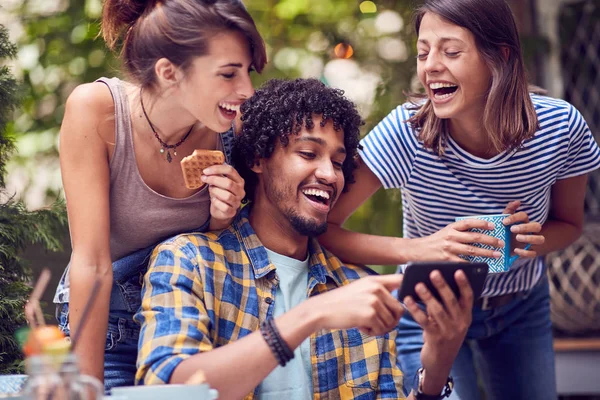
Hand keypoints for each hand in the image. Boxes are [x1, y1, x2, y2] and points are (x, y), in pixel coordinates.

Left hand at [202, 164, 244, 222]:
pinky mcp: (232, 212)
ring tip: (211, 190)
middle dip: (214, 180)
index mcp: (239, 180)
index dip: (217, 169)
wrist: (220, 210)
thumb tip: (207, 168)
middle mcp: (241, 191)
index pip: (230, 170)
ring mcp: (237, 202)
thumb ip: (216, 174)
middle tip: (204, 178)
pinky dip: (216, 202)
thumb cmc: (220, 193)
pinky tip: (213, 200)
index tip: (205, 171)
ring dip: (215, 191)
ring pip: (227, 195)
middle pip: (228, 183)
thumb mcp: (219, 182)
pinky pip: (224, 207)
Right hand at [310, 275, 404, 335]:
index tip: (407, 300)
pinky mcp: (370, 314)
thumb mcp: (360, 289)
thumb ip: (379, 291)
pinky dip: (372, 332)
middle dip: (390, 321)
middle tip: (376, 323)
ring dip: (380, 328)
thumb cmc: (341, 302)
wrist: (322, 309)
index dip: (409, 290)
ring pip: (391, 322)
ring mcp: (374, 301)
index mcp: (375, 280)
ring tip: (365, 323)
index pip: (402, 280)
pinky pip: (381, 329)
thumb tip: (400, 305)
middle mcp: (377, 288)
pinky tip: (360, 326)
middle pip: (400, 309)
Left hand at [403, 270, 472, 393]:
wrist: (440, 362)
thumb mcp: (450, 320)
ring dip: (427, 296)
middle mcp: (460, 323)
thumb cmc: (443, 334)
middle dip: (442, 286)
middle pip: (451, 301)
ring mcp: (448, 331)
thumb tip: (433, 282)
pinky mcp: (435, 338)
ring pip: (437, 310)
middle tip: (433, 272)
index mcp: (466, 316)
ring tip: (418, 285)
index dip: (464, 284)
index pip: (468, 298)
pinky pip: (424, 320)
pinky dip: (415, 309)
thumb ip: (446, 305)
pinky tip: (407, 300)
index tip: (458, 270)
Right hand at [415, 220, 503, 261]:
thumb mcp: (445, 232)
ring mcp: (449, 248)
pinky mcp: (447, 259)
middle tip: (501, 243)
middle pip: (475, 237)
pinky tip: (482, 265)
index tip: (494, 226)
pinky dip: (474, 264)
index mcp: (451, 227)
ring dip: (487, 252)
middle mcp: (451, 236)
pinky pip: (464, 262)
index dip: (482, 223)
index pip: (469, 223)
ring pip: (472, 250)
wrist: (417, 250)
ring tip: (497, 254)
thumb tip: (479, 234)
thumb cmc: (434, 242)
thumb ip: (459, 232)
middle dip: (490, 240)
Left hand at [502, 200, 544, 257]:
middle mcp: (531, 231)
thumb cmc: (505, 230)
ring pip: (540, 239)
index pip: (524, 216)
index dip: (515, 217)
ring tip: (517, 238)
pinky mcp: (531, 252)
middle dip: (525, 227)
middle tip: (512, 229)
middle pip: (537, 226)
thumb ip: (509, 211)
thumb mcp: (505, 221)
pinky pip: (534, 253)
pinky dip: (526, 252)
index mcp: (524, 222)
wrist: (505, 246)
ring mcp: (532, 242)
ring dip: (529, 238)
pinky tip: (516, 250)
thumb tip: (517, 201)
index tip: (504, 221)